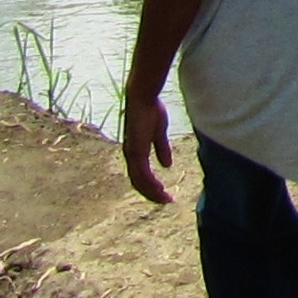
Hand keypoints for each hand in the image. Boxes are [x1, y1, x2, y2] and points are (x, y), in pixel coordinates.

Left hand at [121, 86, 175, 205]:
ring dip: (152, 192)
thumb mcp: (159, 132)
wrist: (143, 96)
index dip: (151, 186)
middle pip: (138, 182)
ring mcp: (132, 154)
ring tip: (166, 198)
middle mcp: (130, 156)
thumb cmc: (150, 110)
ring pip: (140, 181)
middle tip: (166, 201)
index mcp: (135, 152)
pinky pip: (142, 173)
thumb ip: (162, 149)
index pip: (140, 176)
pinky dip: (150, 183)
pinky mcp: (136, 150)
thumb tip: (167, 165)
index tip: (165, 193)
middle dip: (152, 194)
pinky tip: (160, 188)